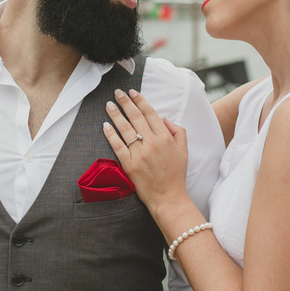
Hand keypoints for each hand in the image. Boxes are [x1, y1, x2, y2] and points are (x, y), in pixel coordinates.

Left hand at [102, 89, 190, 225]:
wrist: (168, 198)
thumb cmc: (176, 175)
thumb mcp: (184, 151)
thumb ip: (178, 131)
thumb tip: (165, 119)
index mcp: (165, 137)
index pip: (150, 113)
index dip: (140, 100)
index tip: (132, 92)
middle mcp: (152, 143)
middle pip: (135, 117)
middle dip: (125, 102)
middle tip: (117, 92)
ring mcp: (140, 154)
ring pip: (125, 129)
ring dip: (115, 114)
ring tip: (109, 104)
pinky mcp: (129, 165)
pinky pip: (117, 146)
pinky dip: (111, 135)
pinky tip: (105, 125)